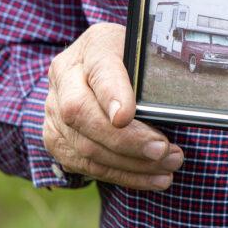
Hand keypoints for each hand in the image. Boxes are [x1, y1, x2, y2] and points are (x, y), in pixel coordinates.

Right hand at [43, 22, 183, 189]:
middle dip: (128, 140)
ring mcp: (54, 111)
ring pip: (85, 146)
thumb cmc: (129, 59)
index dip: (111, 95)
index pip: (99, 69)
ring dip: (131, 164)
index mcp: (91, 49)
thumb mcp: (143, 52)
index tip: (126, 116)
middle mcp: (64, 79)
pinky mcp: (57, 139)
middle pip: (83, 114)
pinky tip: (152, 178)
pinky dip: (123, 176)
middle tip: (164, 150)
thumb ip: (151, 71)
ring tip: (168, 166)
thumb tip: (173, 98)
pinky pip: (87, 165)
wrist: (95, 68)